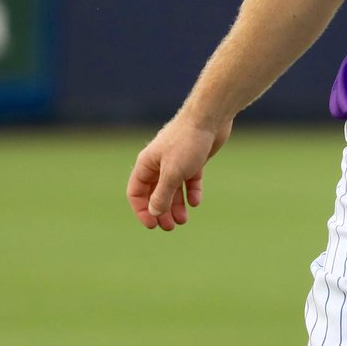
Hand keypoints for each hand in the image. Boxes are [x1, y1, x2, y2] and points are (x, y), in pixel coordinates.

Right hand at [126, 116, 232, 230]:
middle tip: (169, 227)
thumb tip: (154, 212)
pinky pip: (189, 179)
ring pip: (173, 188)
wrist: (210, 118)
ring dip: (176, 205)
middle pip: (155, 192)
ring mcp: (177, 160)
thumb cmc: (187, 143)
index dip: (141, 210)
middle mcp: (159, 162)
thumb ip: (162, 194)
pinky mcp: (194, 158)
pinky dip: (191, 191)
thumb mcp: (172, 173)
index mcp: (147, 163)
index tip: (152, 224)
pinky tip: (196, 201)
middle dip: (161, 210)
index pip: (136, 191)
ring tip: (183, 220)